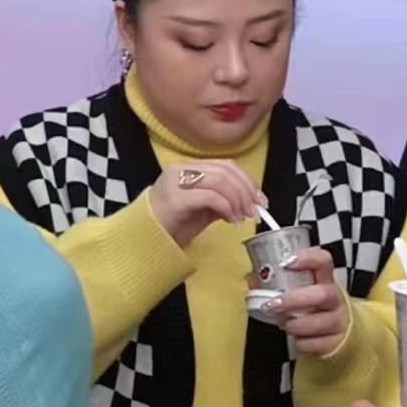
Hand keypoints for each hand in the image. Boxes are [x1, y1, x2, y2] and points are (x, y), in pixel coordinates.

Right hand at [149, 160, 264, 250]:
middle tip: (255, 210)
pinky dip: (226, 207)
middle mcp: (181, 169)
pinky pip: (209, 197)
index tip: (259, 199)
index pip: (225, 165)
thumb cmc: (173, 225)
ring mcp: (176, 182)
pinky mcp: (176, 199)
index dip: (247, 180)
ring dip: (238, 200)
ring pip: (219, 181)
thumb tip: (249, 201)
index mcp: (188, 167)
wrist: (146, 241)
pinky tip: (231, 219)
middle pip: (225, 171)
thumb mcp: (203, 209)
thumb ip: (222, 199)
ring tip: (242, 217)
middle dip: (246, 190)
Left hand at [266, 247, 348, 355]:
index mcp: (326, 280)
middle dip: (293, 300)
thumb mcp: (302, 290)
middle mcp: (335, 299)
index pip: (323, 261)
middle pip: (322, 294)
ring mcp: (338, 321)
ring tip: (283, 324)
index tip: (286, 262)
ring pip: (317, 322)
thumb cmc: (315, 306)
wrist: (340, 331)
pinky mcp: (336, 342)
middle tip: (272, 305)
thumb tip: (252, 278)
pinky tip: (295, 339)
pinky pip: (314, 344)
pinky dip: (300, 343)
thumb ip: (277, 283)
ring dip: (294, 325)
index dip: (307, 258)